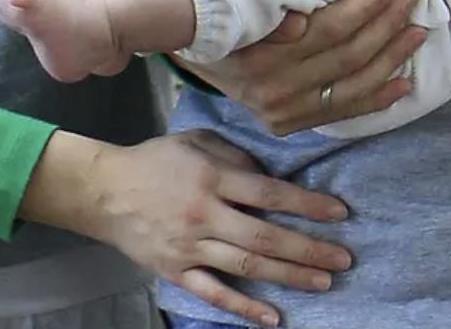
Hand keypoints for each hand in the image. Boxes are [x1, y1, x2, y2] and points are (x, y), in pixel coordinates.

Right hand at [21, 130, 351, 327]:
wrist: (106, 191)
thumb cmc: (156, 160)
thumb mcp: (196, 141)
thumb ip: (234, 155)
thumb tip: (270, 177)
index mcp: (211, 177)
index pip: (269, 193)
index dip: (306, 203)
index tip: (340, 212)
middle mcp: (205, 214)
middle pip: (265, 237)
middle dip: (309, 249)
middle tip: (344, 258)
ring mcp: (191, 248)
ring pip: (247, 267)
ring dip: (289, 276)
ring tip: (324, 282)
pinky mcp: (177, 272)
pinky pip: (215, 294)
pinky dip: (245, 309)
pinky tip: (274, 319)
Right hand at [177, 0, 424, 135]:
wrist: (179, 54)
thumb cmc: (208, 19)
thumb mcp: (227, 10)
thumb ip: (265, 15)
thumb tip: (301, 19)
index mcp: (260, 58)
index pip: (327, 31)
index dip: (362, 8)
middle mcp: (273, 92)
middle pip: (345, 57)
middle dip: (384, 26)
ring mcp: (283, 113)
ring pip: (351, 86)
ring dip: (390, 58)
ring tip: (416, 31)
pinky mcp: (288, 126)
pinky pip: (342, 113)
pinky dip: (377, 100)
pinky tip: (403, 83)